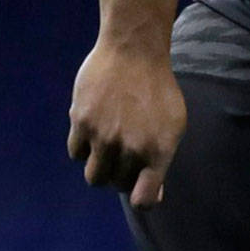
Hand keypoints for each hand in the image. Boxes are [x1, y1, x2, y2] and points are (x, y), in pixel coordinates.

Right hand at [66, 40, 186, 209]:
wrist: (134, 50)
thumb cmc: (157, 89)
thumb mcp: (174, 125)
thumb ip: (161, 161)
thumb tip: (152, 196)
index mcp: (157, 151)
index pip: (143, 200)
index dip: (142, 198)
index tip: (141, 189)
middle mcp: (130, 148)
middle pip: (117, 185)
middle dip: (122, 175)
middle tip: (126, 154)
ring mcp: (103, 136)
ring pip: (93, 177)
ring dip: (101, 167)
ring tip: (108, 147)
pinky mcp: (81, 121)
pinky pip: (76, 152)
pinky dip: (83, 146)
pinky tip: (94, 129)